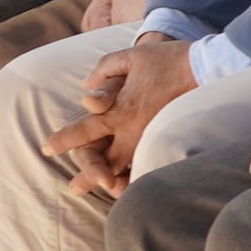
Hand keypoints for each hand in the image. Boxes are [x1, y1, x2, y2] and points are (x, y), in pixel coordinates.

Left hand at [47, 36, 206, 197]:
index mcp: (119, 110)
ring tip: (104, 192)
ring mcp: (151, 136)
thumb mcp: (128, 58)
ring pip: (126, 166)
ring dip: (111, 179)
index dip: (64, 139)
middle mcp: (132, 129)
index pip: (85, 130)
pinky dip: (138, 174)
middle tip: (72, 189)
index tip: (47, 148)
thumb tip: (86, 88)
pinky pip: (149, 161)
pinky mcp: (168, 137)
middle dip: (87, 175)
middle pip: (104, 159)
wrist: (203, 67)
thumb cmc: (165, 60)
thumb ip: (103, 71)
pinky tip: (134, 182)